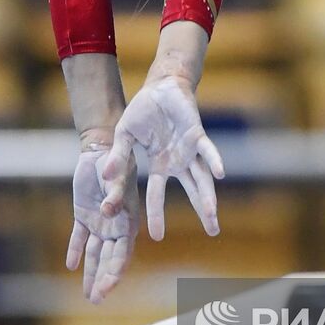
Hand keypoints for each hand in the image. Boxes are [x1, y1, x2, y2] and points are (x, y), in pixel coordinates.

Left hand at [65, 129, 138, 302]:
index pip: (121, 254)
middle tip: (96, 301)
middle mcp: (115, 226)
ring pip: (95, 253)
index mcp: (127, 221)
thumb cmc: (116, 161)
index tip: (106, 289)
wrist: (103, 148)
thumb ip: (115, 194)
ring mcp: (99, 222)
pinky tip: (71, 265)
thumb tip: (109, 211)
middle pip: (109, 259)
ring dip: (91, 273)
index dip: (114, 273)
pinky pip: (79, 237)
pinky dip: (76, 250)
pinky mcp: (84, 214)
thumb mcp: (117, 177)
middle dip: (103, 280)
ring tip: (87, 295)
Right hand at [106, 75, 224, 241]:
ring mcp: (190, 150)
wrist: (159, 87)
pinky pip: (207, 151)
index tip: (156, 236)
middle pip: (194, 190)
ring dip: (208, 196)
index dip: (156, 214)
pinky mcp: (197, 135)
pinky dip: (213, 161)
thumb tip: (105, 177)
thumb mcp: (124, 135)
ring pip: (203, 177)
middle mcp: (179, 162)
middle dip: (203, 211)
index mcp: (160, 164)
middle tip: (213, 232)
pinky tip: (220, 174)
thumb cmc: (142, 111)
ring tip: (213, 215)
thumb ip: (118, 156)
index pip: (157, 194)